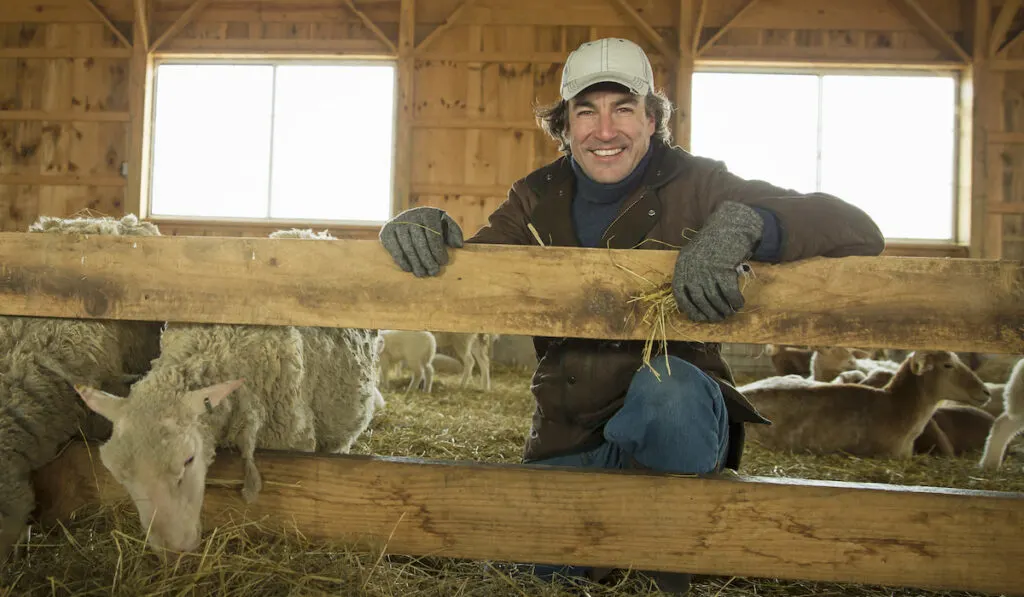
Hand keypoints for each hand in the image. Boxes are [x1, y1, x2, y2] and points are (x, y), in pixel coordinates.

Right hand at [379, 207, 464, 276]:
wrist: (408, 219)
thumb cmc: (432, 225)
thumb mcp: (445, 224)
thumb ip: (454, 232)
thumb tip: (458, 245)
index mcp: (427, 214)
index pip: (433, 235)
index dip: (438, 250)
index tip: (443, 263)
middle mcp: (411, 216)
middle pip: (420, 243)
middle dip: (427, 260)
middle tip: (433, 272)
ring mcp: (398, 223)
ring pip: (407, 247)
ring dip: (415, 263)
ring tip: (422, 274)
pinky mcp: (387, 231)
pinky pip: (394, 248)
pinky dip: (401, 260)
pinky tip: (408, 269)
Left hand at [671, 201, 763, 322]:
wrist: (729, 226)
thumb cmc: (713, 243)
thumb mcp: (694, 257)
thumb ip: (692, 275)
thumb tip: (698, 302)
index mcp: (682, 267)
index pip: (681, 296)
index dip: (690, 310)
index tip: (700, 318)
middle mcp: (692, 270)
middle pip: (700, 300)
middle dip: (711, 313)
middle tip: (720, 318)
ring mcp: (707, 270)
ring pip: (715, 299)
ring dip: (724, 309)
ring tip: (730, 312)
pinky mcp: (724, 270)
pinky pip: (729, 293)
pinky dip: (735, 301)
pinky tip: (739, 303)